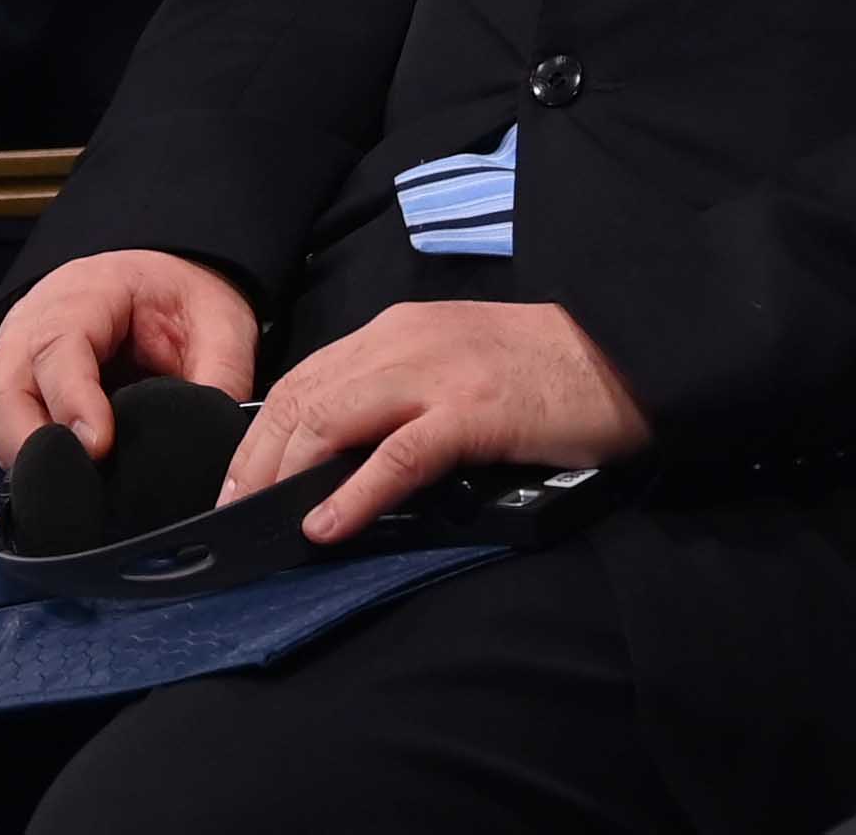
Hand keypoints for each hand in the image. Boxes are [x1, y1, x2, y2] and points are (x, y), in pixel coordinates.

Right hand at [0, 250, 263, 467]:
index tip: (99, 446)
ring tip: (67, 496)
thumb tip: (221, 446)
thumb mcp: (219, 321)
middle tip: (73, 488)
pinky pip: (2, 429)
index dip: (73, 398)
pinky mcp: (16, 390)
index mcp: (86, 292)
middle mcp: (34, 322)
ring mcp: (15, 356)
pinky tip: (59, 486)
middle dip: (29, 443)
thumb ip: (220, 375)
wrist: (156, 283)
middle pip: (2, 386)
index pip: (59, 343)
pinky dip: (23, 460)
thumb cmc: (180, 299)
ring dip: (21, 458)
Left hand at [215, 298, 649, 544]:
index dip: (259, 432)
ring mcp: (438, 374)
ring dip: (285, 474)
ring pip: (333, 418)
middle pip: (303, 399)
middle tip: (230, 511)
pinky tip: (325, 525)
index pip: (304, 377)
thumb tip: (338, 449)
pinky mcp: (473, 412)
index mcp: (398, 329)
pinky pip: (397, 455)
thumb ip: (400, 390)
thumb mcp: (455, 363)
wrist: (626, 354)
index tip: (236, 481)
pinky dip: (353, 493)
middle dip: (255, 458)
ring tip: (258, 518)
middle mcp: (405, 341)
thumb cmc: (542, 369)